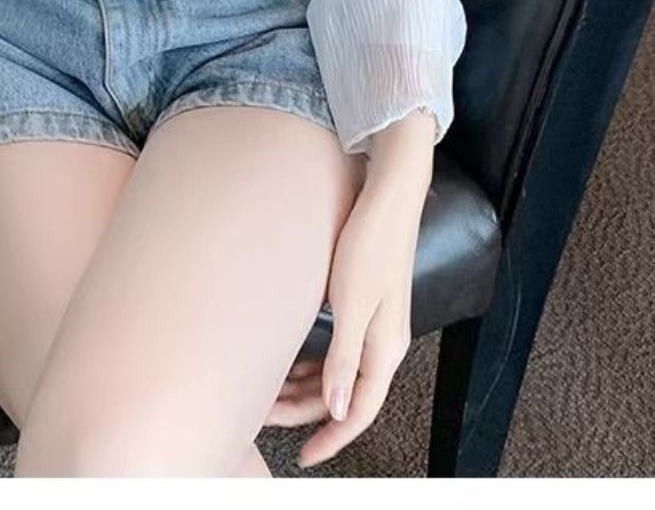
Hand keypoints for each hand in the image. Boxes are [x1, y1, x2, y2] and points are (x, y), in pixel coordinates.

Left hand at [264, 122, 431, 467]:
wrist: (388, 197)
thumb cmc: (369, 243)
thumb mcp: (352, 303)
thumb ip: (345, 358)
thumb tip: (340, 410)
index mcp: (386, 348)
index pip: (361, 411)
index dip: (333, 439)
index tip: (305, 457)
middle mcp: (384, 342)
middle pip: (346, 395)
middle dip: (307, 411)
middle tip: (266, 417)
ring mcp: (375, 324)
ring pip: (340, 373)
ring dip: (307, 386)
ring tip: (269, 391)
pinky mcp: (365, 305)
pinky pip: (339, 350)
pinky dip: (315, 362)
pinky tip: (290, 359)